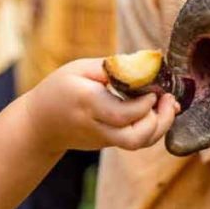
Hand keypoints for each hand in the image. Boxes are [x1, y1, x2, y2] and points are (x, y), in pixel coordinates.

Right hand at [24, 58, 177, 153]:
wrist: (40, 124)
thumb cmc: (59, 89)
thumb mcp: (78, 68)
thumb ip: (110, 67)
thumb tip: (143, 64)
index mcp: (88, 104)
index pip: (122, 113)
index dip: (145, 104)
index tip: (155, 88)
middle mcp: (97, 125)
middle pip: (134, 138)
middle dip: (160, 121)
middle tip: (169, 99)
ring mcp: (103, 139)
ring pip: (138, 144)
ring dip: (160, 127)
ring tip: (168, 105)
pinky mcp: (108, 143)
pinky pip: (135, 141)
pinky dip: (152, 129)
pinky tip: (157, 111)